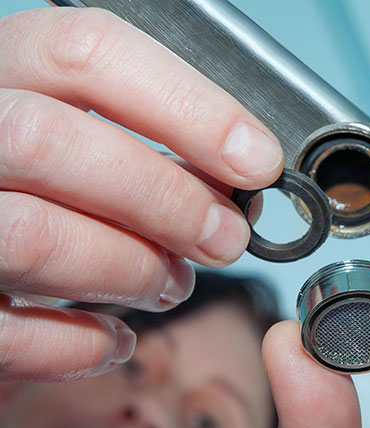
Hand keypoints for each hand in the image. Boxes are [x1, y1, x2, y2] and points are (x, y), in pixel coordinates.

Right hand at [0, 7, 281, 380]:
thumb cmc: (41, 188)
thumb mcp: (82, 140)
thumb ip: (143, 147)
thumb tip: (237, 181)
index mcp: (3, 73)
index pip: (89, 52)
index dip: (190, 108)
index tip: (256, 160)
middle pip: (50, 141)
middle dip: (165, 199)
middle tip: (225, 238)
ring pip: (31, 235)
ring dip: (130, 269)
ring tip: (171, 284)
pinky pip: (7, 332)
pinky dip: (78, 345)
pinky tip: (114, 339)